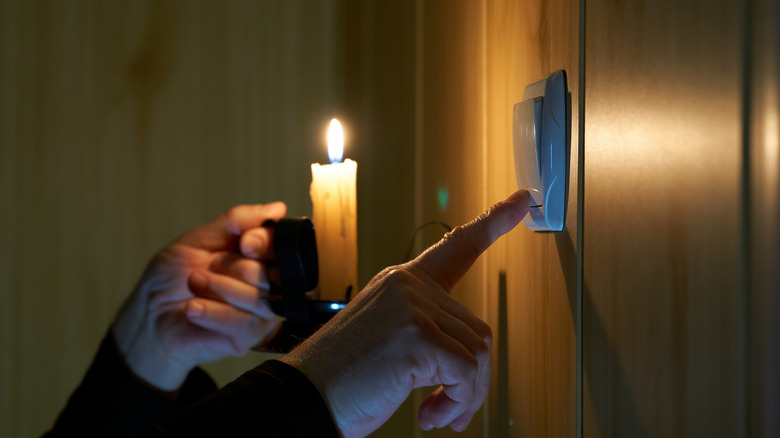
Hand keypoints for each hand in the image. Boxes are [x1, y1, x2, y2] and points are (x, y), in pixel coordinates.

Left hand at [112, 202, 287, 391]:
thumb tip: (277, 208)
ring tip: (194, 286)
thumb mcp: (200, 239)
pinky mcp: (250, 337)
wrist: (151, 317)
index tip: (245, 243)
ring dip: (216, 288)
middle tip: (207, 269)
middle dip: (232, 266)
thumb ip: (237, 221)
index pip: (285, 245)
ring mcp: (263, 312)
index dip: (266, 242)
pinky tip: (193, 308)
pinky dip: (210, 311)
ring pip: (256, 296)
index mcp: (263, 256)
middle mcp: (271, 283)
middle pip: (271, 271)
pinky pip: (239, 320)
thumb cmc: (175, 278)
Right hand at [281, 190, 529, 435]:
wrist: (303, 400)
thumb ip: (425, 329)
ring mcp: (412, 305)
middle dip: (469, 377)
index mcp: (400, 283)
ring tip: (436, 412)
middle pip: (475, 329)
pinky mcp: (416, 335)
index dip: (493, 222)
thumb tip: (470, 357)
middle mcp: (407, 285)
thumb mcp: (387, 340)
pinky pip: (467, 372)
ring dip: (465, 393)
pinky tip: (431, 414)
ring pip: (478, 352)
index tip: (520, 201)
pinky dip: (459, 401)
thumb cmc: (341, 379)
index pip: (456, 246)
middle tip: (446, 407)